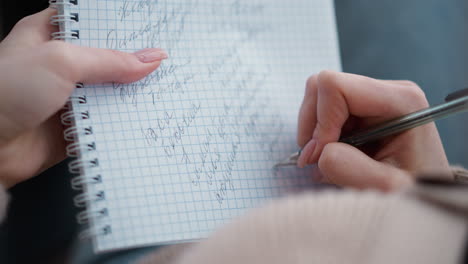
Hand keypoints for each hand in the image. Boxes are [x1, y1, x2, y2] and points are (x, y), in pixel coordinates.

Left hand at [0, 8, 167, 187]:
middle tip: (161, 64)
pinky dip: (121, 125)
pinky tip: (138, 120)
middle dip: (133, 64)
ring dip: (129, 97)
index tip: (150, 31)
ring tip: (157, 92)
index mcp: (50, 36)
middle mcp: (59, 66)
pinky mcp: (72, 127)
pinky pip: (105, 124)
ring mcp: (67, 98)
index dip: (121, 27)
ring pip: (109, 94)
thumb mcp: (61, 61)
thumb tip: (149, 58)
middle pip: (107, 61)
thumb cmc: (3, 93)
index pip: (94, 24)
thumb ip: (109, 60)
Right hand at [297, 71, 449, 190]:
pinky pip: (321, 110)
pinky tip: (334, 153)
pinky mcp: (359, 108)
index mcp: (401, 100)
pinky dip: (318, 135)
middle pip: (322, 86)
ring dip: (314, 132)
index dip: (321, 122)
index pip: (335, 87)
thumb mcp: (386, 187)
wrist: (422, 195)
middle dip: (313, 126)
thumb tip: (316, 153)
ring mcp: (371, 97)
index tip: (321, 155)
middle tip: (318, 159)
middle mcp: (386, 91)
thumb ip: (349, 168)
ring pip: (317, 97)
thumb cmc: (414, 191)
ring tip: (328, 158)